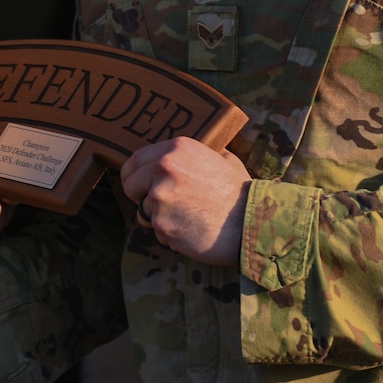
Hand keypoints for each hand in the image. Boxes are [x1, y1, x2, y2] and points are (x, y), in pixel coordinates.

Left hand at [118, 137, 249, 265]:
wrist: (251, 223)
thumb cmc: (239, 193)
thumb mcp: (223, 159)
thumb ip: (198, 155)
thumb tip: (186, 155)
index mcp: (177, 148)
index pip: (134, 160)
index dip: (135, 175)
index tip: (139, 185)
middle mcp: (164, 167)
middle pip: (130, 185)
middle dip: (142, 197)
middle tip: (164, 205)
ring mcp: (160, 196)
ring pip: (143, 211)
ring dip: (159, 218)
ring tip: (187, 218)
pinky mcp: (161, 223)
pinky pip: (157, 231)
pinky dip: (171, 235)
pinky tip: (192, 231)